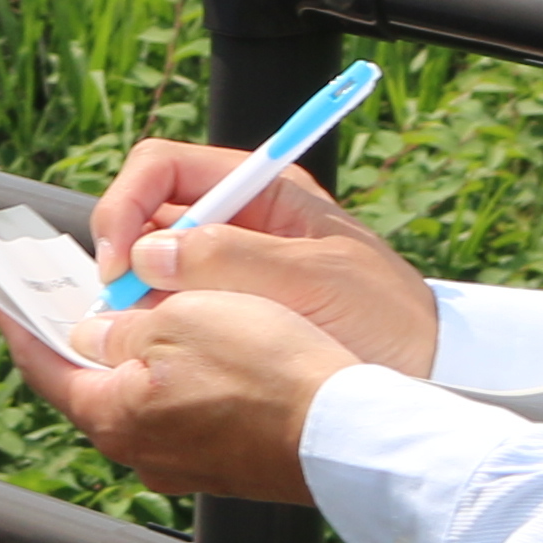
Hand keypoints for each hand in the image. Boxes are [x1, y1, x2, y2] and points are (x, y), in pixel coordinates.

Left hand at [1, 287, 359, 506]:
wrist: (345, 431)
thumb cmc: (267, 370)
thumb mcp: (181, 319)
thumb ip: (123, 324)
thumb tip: (95, 331)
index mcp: (114, 416)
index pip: (46, 366)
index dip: (22, 325)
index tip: (2, 296)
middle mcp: (141, 451)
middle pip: (92, 384)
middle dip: (84, 336)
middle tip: (73, 293)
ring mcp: (185, 463)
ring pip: (142, 397)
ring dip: (138, 353)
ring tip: (140, 308)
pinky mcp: (225, 463)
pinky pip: (183, 411)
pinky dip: (177, 375)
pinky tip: (196, 346)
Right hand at [85, 140, 441, 377]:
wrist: (423, 374)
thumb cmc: (386, 317)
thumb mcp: (313, 281)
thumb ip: (231, 259)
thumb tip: (149, 255)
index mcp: (260, 189)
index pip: (161, 168)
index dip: (126, 205)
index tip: (121, 260)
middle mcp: (235, 222)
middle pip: (144, 216)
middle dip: (122, 257)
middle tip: (119, 308)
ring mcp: (226, 268)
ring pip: (148, 268)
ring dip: (135, 300)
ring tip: (144, 338)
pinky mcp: (224, 313)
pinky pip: (168, 310)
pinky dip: (154, 329)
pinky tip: (165, 353)